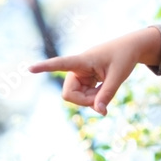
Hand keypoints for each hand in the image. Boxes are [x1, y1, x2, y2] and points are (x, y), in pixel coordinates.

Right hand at [29, 27, 160, 114]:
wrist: (130, 49)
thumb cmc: (124, 58)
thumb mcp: (118, 77)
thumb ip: (107, 94)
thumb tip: (98, 112)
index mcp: (82, 60)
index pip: (60, 64)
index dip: (45, 67)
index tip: (30, 68)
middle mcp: (77, 68)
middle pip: (69, 94)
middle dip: (84, 101)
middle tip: (102, 101)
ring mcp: (81, 75)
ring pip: (77, 98)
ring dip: (92, 100)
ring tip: (106, 89)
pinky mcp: (85, 81)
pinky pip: (84, 97)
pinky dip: (94, 99)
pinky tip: (103, 97)